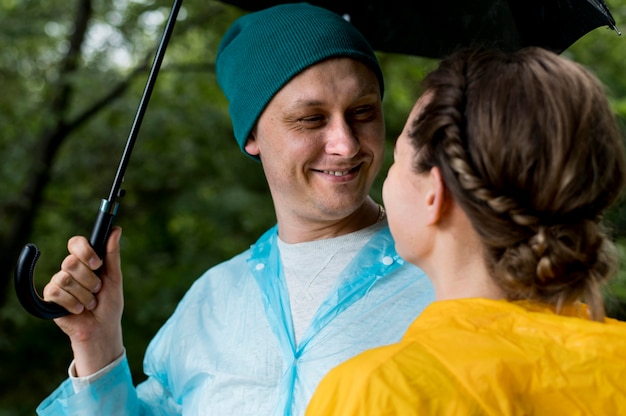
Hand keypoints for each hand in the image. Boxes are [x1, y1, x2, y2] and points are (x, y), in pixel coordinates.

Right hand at [43, 226, 124, 375]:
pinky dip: (73, 303)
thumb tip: (116, 229)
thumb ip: (112, 254)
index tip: (96, 264)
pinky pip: (56, 292)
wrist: (101, 329)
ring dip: (83, 294)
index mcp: (86, 261)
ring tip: (90, 303)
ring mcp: (59, 282)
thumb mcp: (114, 278)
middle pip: (70, 262)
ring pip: (64, 278)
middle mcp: (70, 269)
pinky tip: (79, 309)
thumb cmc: (110, 304)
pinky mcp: (50, 297)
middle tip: (97, 290)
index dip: (84, 251)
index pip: (76, 243)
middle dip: (89, 280)